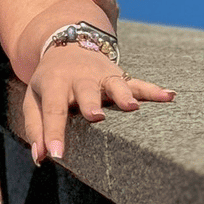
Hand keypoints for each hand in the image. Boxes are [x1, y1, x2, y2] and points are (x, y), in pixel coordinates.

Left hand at [23, 44, 174, 164]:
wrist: (66, 45)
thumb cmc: (49, 82)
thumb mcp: (33, 100)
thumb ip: (35, 128)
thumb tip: (40, 158)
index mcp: (54, 83)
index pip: (52, 109)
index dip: (54, 132)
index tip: (57, 155)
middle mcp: (79, 77)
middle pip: (85, 91)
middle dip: (90, 103)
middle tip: (96, 117)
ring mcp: (102, 75)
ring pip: (114, 83)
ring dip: (123, 94)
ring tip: (132, 107)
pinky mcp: (120, 75)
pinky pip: (138, 82)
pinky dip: (153, 89)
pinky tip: (169, 96)